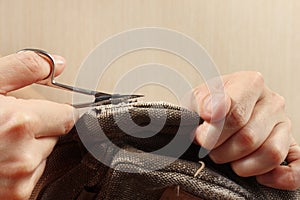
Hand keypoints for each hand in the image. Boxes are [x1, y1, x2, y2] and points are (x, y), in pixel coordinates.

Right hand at [0, 51, 77, 198]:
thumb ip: (24, 68)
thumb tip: (57, 64)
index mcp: (19, 123)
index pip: (68, 115)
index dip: (57, 110)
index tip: (47, 109)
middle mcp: (24, 156)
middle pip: (56, 135)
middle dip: (40, 127)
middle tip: (10, 125)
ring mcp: (20, 180)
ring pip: (44, 155)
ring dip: (30, 148)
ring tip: (0, 143)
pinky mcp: (16, 195)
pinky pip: (33, 175)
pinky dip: (22, 167)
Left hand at [190, 71, 299, 189]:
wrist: (216, 111)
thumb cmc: (207, 105)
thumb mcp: (196, 98)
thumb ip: (202, 102)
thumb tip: (212, 112)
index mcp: (250, 83)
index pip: (235, 115)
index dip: (213, 133)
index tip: (200, 137)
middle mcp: (272, 101)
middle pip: (248, 138)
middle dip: (221, 150)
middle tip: (208, 148)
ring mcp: (284, 124)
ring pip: (270, 154)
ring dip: (241, 165)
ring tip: (226, 158)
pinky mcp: (291, 145)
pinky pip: (297, 169)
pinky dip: (278, 177)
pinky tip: (258, 177)